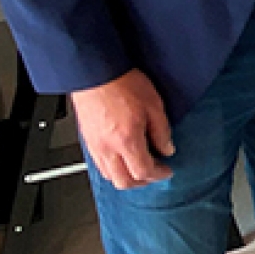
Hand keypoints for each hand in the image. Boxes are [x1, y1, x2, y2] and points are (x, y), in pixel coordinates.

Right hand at [70, 68, 173, 188]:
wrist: (96, 71)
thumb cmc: (122, 82)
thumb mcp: (154, 105)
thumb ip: (162, 131)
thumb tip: (167, 148)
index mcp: (127, 140)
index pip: (144, 171)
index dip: (158, 175)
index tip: (167, 169)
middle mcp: (108, 148)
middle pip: (125, 182)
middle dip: (142, 182)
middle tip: (154, 172)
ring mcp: (95, 146)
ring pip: (110, 176)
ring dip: (126, 177)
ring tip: (138, 167)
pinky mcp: (87, 140)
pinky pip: (99, 165)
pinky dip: (113, 168)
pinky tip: (122, 158)